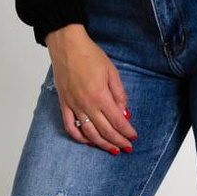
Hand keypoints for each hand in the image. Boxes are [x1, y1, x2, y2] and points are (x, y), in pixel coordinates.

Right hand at [45, 25, 137, 153]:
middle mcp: (86, 105)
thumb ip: (119, 93)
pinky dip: (79, 137)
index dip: (126, 131)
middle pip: (105, 130)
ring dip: (102, 144)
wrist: (67, 46)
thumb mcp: (112, 71)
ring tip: (112, 149)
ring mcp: (73, 106)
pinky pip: (70, 127)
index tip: (133, 137)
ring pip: (89, 133)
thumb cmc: (90, 55)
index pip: (117, 121)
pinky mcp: (64, 104)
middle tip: (126, 148)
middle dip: (118, 141)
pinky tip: (88, 141)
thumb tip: (124, 112)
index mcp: (100, 96)